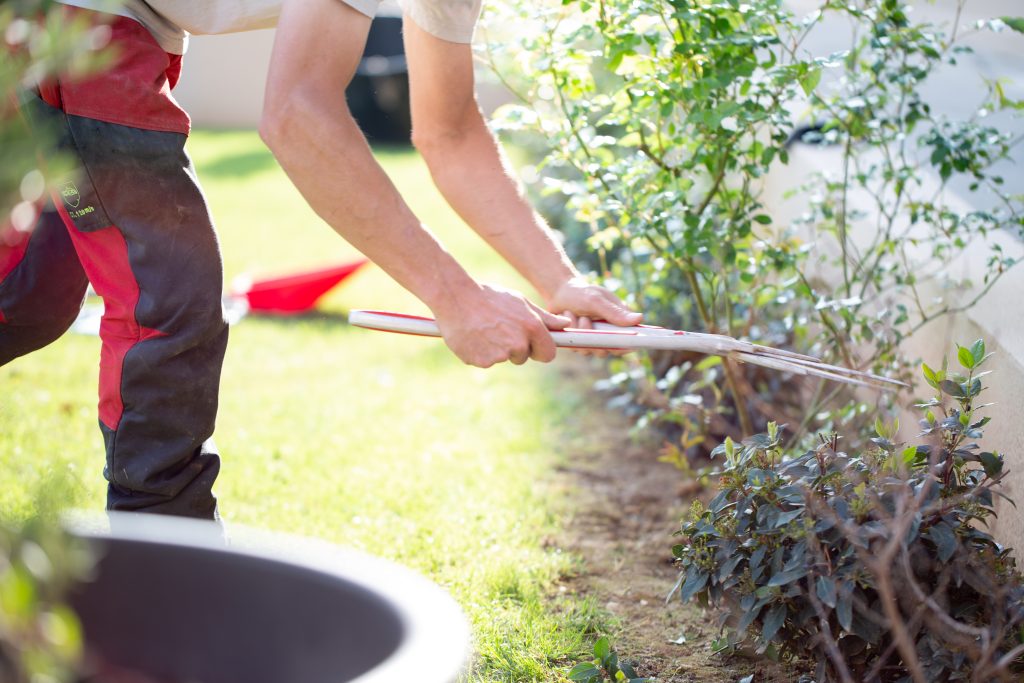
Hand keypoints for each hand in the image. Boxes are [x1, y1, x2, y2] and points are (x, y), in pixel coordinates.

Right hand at [434, 284, 571, 367]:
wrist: (455, 297)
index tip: (532, 345)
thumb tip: (565, 325)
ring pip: (504, 359)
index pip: (548, 354)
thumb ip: (545, 317)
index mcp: (532, 328)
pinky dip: (481, 353)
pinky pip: (486, 362)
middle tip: (499, 330)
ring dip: (497, 350)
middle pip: (524, 357)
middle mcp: (518, 344)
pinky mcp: (482, 362)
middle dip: (516, 349)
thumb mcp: (520, 302)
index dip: (540, 350)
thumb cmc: (490, 297)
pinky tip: (474, 337)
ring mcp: (500, 355)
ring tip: (484, 330)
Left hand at [546, 277, 641, 356]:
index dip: (626, 345)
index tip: (615, 342)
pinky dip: (571, 334)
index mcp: (619, 321)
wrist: (558, 291)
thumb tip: (639, 318)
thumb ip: (615, 312)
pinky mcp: (581, 341)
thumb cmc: (581, 292)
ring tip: (572, 313)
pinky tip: (567, 316)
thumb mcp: (597, 300)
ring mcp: (594, 338)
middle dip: (595, 337)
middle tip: (585, 319)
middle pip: (608, 349)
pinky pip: (578, 347)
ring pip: (591, 350)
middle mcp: (608, 332)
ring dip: (580, 332)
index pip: (628, 340)